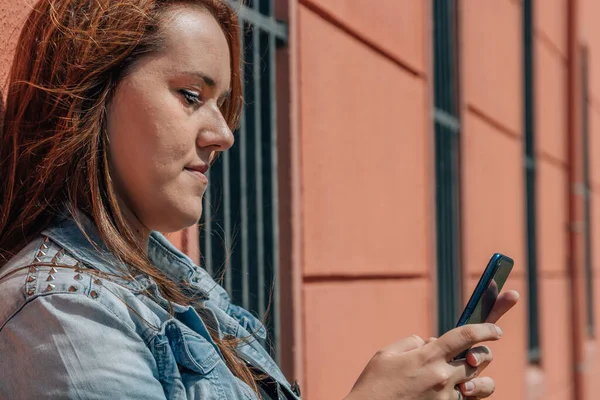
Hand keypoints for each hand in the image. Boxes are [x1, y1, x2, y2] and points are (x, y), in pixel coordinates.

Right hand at [345, 323, 502, 399]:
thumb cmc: (373, 385)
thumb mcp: (385, 354)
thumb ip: (410, 343)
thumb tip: (427, 343)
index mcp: (427, 357)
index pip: (465, 336)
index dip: (485, 329)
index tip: (496, 331)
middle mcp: (441, 377)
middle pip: (479, 360)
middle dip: (480, 354)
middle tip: (471, 355)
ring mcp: (446, 399)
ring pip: (482, 386)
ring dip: (480, 380)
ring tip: (469, 380)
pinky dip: (467, 397)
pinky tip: (459, 392)